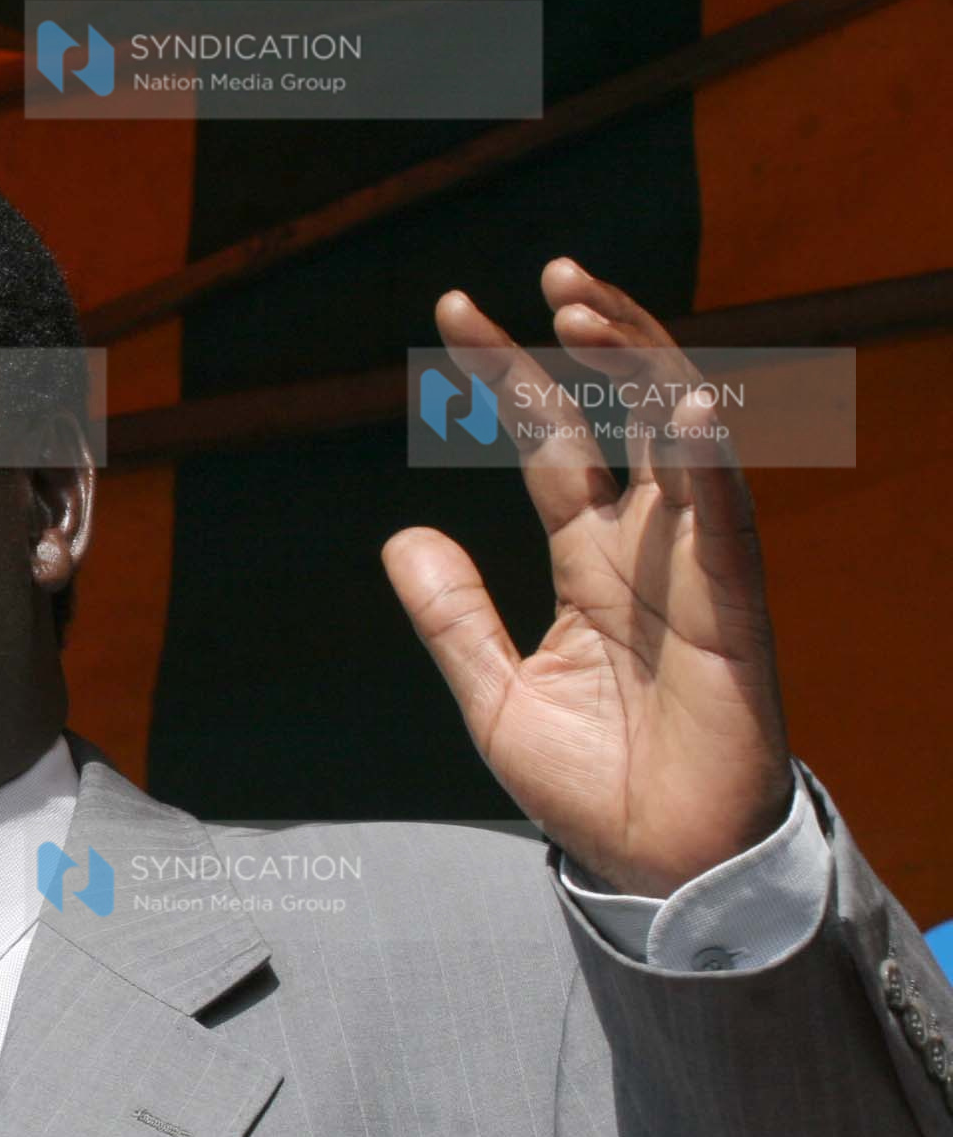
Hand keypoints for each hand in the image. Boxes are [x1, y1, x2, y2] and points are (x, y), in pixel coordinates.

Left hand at [382, 259, 793, 898]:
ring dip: (642, 365)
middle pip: (623, 410)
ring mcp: (695, 566)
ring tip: (586, 305)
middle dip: (591, 337)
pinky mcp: (734, 607)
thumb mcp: (491, 692)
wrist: (658, 864)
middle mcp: (647, 543)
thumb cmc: (591, 785)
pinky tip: (683, 399)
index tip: (455, 309)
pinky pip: (728, 517)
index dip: (510, 373)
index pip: (552, 438)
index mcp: (589, 557)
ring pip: (682, 435)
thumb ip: (450, 613)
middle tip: (547, 272)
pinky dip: (708, 458)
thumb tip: (401, 534)